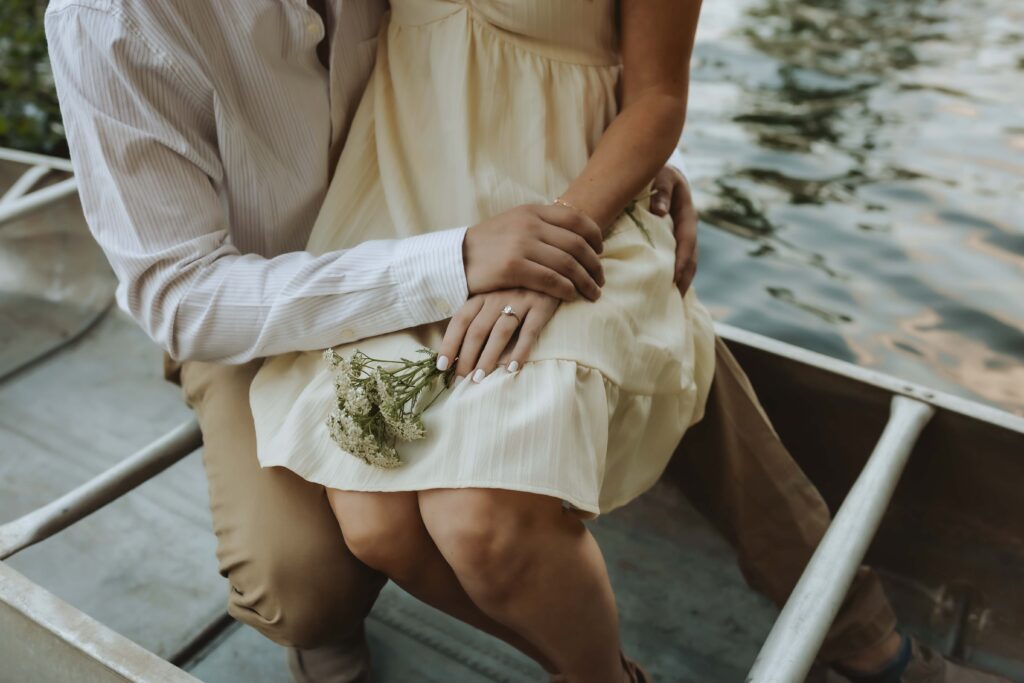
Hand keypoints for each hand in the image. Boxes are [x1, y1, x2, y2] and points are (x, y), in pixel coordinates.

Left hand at [436, 288, 559, 379]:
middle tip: (461, 379)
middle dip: (466, 357)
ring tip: (480, 378)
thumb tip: (460, 351)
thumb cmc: (520, 287)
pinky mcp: (543, 304)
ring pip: (500, 332)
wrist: (555, 268)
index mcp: (483, 294)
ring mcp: (521, 299)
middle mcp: (498, 295)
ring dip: (488, 357)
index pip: (460, 320)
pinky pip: (530, 331)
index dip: (449, 343)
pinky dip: (520, 350)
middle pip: (477, 330)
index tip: (442, 366)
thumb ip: (480, 315)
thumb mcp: (496, 294)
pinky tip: (513, 368)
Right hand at [463, 204, 604, 302]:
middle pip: (576, 244)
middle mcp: (529, 224)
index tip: (601, 251)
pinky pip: (551, 279)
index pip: (576, 219)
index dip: (595, 236)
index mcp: (532, 211)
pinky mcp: (513, 267)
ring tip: (593, 293)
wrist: (454, 258)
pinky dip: (567, 289)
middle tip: (601, 279)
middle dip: (595, 264)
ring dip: (586, 281)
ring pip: (567, 263)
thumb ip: (540, 225)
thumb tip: (571, 236)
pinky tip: (572, 297)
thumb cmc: (487, 246)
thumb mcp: (513, 224)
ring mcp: (521, 244)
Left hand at [650, 164, 698, 295]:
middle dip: (685, 277)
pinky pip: (676, 258)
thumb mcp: (661, 176)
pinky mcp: (674, 238)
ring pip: (686, 260)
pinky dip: (674, 273)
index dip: (683, 261)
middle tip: (675, 298)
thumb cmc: (659, 173)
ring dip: (681, 279)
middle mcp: (687, 227)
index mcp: (687, 215)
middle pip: (691, 257)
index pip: (687, 242)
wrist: (662, 170)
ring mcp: (682, 234)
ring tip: (672, 299)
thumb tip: (658, 212)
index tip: (676, 279)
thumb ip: (661, 191)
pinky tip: (666, 288)